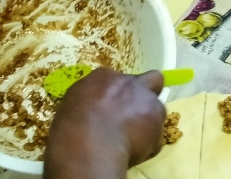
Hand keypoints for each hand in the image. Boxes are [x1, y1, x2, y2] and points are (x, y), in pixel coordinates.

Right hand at [44, 69, 165, 177]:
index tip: (113, 105)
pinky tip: (132, 151)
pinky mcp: (158, 126)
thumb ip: (92, 96)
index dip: (120, 93)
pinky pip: (156, 137)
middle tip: (138, 110)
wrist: (89, 143)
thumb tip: (97, 103)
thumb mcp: (75, 101)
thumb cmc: (72, 124)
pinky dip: (148, 145)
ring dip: (148, 121)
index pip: (121, 79)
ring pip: (156, 110)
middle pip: (153, 79)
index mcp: (108, 77)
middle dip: (149, 92)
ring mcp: (149, 103)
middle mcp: (132, 85)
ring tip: (131, 139)